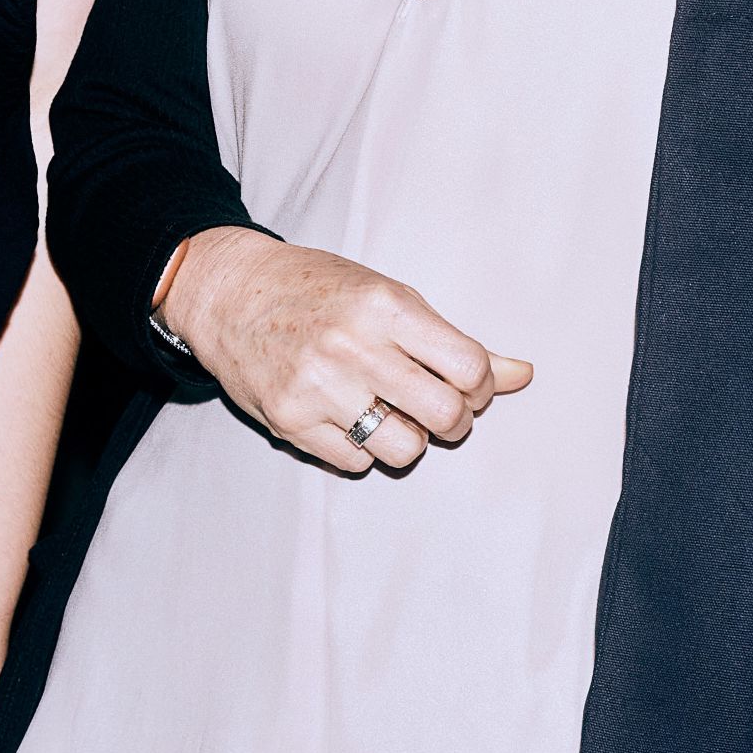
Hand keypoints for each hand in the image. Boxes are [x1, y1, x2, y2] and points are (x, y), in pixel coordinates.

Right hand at [157, 226, 533, 474]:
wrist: (231, 292)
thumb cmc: (317, 290)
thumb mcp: (389, 297)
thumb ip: (452, 341)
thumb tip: (521, 375)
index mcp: (385, 306)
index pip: (470, 368)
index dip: (479, 386)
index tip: (464, 383)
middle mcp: (352, 347)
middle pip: (446, 417)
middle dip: (454, 420)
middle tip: (437, 407)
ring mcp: (317, 388)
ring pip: (405, 451)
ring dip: (409, 440)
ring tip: (391, 414)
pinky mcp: (288, 420)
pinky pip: (356, 463)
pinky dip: (362, 449)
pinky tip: (347, 417)